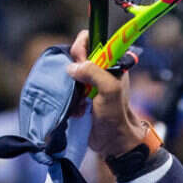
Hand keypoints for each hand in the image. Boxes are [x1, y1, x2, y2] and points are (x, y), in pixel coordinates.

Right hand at [67, 31, 150, 158]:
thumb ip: (95, 73)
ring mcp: (90, 84)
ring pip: (69, 74)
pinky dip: (68, 98)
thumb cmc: (116, 114)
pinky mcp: (81, 97)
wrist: (114, 141)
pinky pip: (67, 89)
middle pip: (77, 57)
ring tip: (80, 101)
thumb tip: (73, 67)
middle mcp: (100, 70)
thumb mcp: (110, 90)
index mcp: (111, 63)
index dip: (82, 47)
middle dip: (73, 70)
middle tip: (80, 87)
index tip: (79, 61)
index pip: (92, 41)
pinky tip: (77, 110)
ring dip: (70, 87)